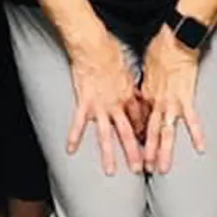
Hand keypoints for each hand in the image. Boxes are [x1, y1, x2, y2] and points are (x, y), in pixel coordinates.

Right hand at [67, 30, 144, 174]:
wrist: (93, 46)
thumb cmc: (110, 50)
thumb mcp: (127, 67)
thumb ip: (129, 83)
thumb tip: (133, 89)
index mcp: (128, 95)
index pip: (139, 119)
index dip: (143, 133)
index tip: (146, 144)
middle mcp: (116, 104)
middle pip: (127, 132)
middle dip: (134, 152)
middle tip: (139, 168)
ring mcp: (100, 106)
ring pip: (106, 135)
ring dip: (109, 154)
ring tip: (111, 170)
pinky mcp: (84, 103)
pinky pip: (79, 123)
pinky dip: (74, 136)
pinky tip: (70, 150)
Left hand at [140, 27, 204, 173]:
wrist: (175, 41)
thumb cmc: (160, 48)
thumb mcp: (146, 65)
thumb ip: (146, 80)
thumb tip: (144, 84)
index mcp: (145, 94)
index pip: (140, 119)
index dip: (138, 134)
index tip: (136, 147)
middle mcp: (156, 102)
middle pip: (149, 131)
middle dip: (146, 151)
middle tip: (143, 168)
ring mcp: (171, 103)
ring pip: (165, 132)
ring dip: (163, 151)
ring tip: (161, 169)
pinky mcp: (186, 100)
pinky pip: (192, 120)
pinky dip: (197, 135)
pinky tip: (201, 149)